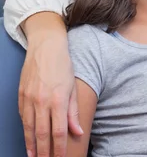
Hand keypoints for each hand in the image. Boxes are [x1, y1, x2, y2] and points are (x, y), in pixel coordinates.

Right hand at [18, 13, 82, 156]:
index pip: (58, 131)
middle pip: (42, 134)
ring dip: (31, 144)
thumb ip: (74, 112)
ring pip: (29, 128)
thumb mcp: (73, 88)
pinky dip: (26, 130)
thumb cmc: (63, 66)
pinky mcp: (20, 96)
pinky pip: (23, 118)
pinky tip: (28, 138)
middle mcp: (41, 102)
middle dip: (43, 152)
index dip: (59, 148)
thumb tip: (77, 132)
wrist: (45, 48)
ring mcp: (28, 99)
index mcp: (57, 100)